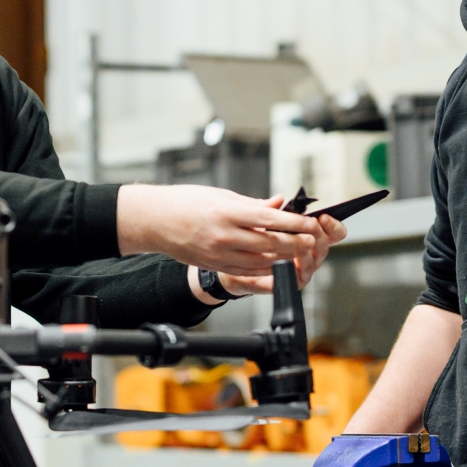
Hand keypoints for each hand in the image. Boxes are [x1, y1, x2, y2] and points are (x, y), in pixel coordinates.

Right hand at [194, 203, 346, 297]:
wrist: (155, 221)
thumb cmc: (185, 202)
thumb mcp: (222, 195)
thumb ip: (253, 204)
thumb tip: (278, 204)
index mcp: (228, 212)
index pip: (271, 219)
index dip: (295, 223)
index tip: (311, 223)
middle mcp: (225, 235)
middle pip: (270, 243)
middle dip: (295, 243)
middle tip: (311, 240)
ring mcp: (219, 253)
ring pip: (261, 261)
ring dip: (284, 258)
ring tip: (298, 253)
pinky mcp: (214, 265)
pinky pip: (246, 271)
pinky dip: (265, 269)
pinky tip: (276, 264)